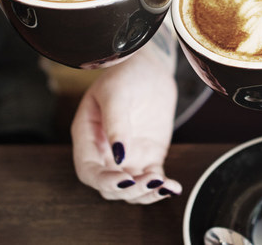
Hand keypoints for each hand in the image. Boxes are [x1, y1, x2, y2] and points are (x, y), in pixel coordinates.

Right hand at [70, 43, 181, 203]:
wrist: (150, 67)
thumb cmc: (126, 74)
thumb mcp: (117, 93)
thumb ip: (115, 123)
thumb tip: (118, 157)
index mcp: (88, 137)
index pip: (89, 171)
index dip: (103, 181)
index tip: (123, 179)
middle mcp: (104, 153)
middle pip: (110, 187)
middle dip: (129, 190)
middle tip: (150, 180)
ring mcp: (128, 157)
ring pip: (131, 190)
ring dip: (146, 193)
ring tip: (164, 184)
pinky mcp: (148, 157)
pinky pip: (153, 180)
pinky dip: (162, 188)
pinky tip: (174, 188)